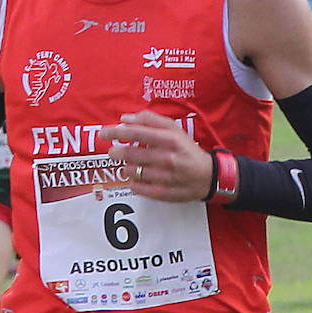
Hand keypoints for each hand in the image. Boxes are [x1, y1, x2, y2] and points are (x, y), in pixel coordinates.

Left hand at [99, 110, 213, 202]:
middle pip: (130, 153)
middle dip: (116, 152)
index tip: (103, 133)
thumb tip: (124, 119)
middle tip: (114, 151)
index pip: (136, 133)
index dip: (115, 132)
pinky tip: (137, 177)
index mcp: (169, 139)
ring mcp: (164, 177)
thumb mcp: (174, 129)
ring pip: (131, 171)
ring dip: (126, 167)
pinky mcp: (162, 193)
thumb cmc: (186, 149)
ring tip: (130, 164)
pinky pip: (137, 187)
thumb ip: (149, 120)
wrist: (208, 176)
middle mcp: (166, 158)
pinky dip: (133, 182)